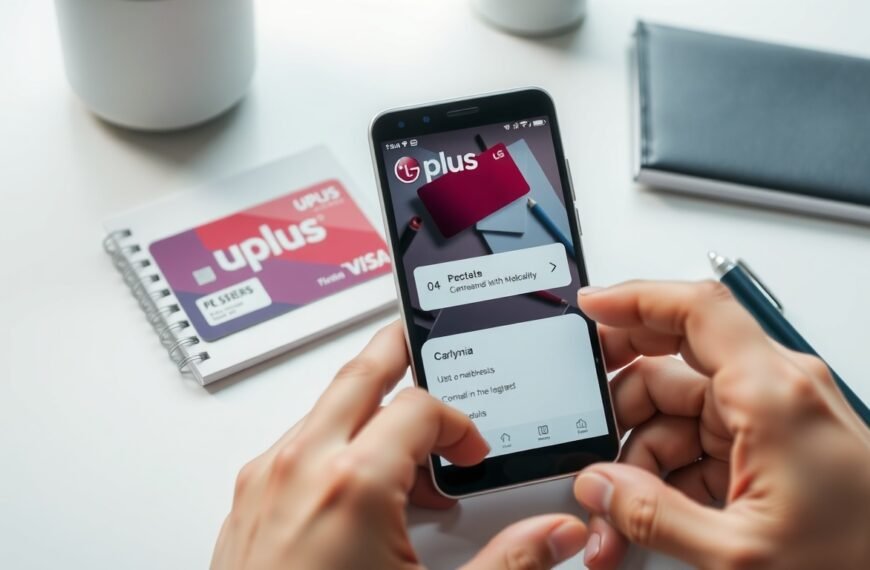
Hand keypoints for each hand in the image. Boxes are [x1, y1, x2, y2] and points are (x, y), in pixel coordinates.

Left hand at [211, 321, 587, 569]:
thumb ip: (507, 561)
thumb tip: (554, 534)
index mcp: (351, 483)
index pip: (420, 408)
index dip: (459, 423)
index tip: (472, 454)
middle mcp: (299, 467)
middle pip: (359, 375)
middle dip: (398, 353)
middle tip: (422, 341)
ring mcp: (264, 481)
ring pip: (325, 408)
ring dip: (368, 408)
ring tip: (404, 441)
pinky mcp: (246, 501)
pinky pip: (297, 444)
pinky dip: (334, 441)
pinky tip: (360, 481)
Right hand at [572, 281, 869, 569]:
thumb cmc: (859, 561)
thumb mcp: (740, 555)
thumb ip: (653, 517)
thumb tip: (598, 485)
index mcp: (773, 394)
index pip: (696, 310)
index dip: (636, 299)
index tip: (590, 309)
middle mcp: (773, 392)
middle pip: (670, 367)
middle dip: (619, 409)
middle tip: (587, 440)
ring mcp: (770, 418)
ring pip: (674, 413)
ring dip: (636, 460)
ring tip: (617, 515)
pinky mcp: (768, 445)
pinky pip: (695, 443)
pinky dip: (664, 478)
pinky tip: (647, 518)